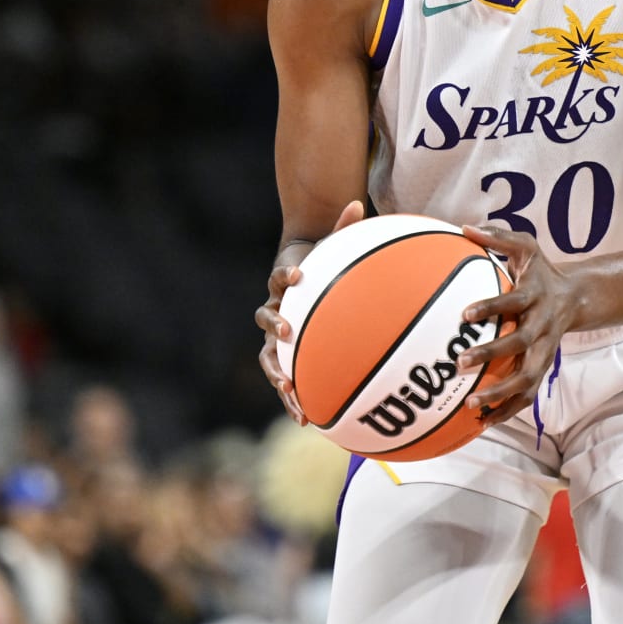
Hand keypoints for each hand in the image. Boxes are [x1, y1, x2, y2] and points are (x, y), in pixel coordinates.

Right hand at [255, 200, 364, 425]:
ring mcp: (276, 339)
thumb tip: (358, 202)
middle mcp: (275, 310)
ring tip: (290, 392)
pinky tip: (307, 421)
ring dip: (277, 376)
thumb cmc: (322, 265)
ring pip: (268, 359)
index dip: (286, 276)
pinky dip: (292, 399)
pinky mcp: (284, 359)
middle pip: (265, 319)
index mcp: (284, 284)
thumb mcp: (332, 246)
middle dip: (275, 327)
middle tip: (287, 333)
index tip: (298, 277)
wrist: (304, 282)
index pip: (280, 279)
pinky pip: (285, 380)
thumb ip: (343, 228)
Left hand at [457, 223, 583, 426]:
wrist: (577, 298)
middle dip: (491, 356)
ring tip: (472, 407)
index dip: (492, 307)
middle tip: (460, 363)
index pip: (513, 302)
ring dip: (501, 394)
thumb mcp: (526, 247)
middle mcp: (542, 326)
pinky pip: (528, 395)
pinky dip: (508, 410)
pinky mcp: (543, 367)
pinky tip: (484, 422)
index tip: (466, 314)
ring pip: (527, 378)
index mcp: (535, 296)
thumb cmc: (542, 270)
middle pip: (521, 346)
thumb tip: (463, 227)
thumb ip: (497, 237)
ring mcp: (545, 350)